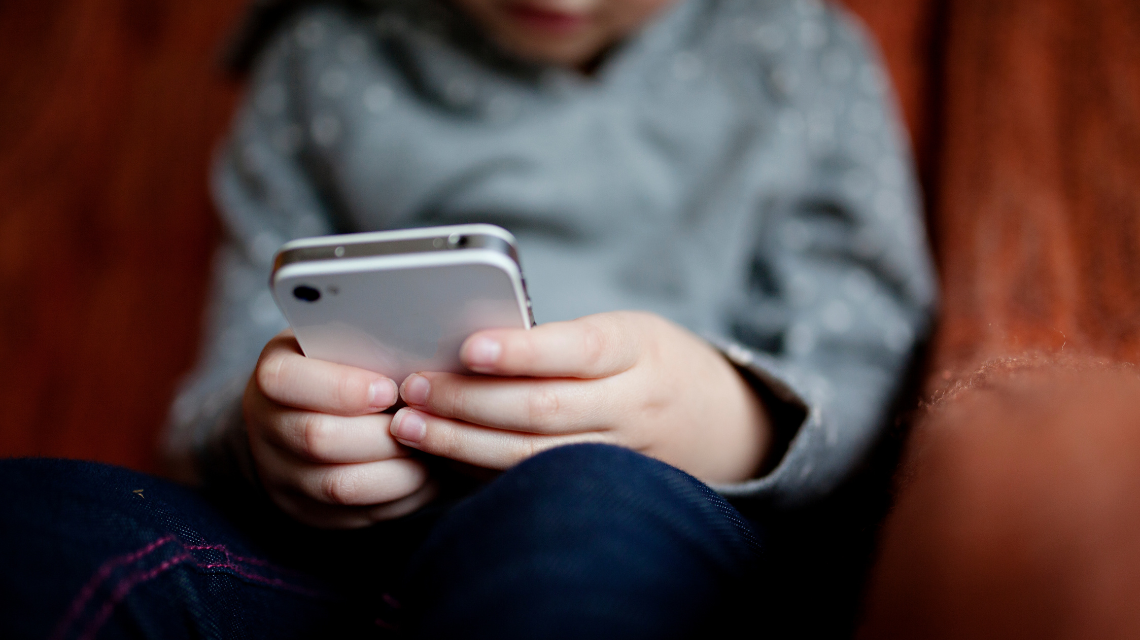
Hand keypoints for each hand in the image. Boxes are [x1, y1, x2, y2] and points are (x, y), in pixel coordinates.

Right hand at [243, 330, 436, 528]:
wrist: (319, 413)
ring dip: (397, 470)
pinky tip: (428, 475)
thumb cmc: (350, 363)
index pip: (285, 380)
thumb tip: (419, 338)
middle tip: (423, 424)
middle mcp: (265, 426)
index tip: (389, 389)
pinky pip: (356, 515)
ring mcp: (282, 475)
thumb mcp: (348, 337)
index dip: (341, 387)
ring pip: (340, 486)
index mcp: (274, 372)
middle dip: (381, 434)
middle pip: (318, 439)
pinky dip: (400, 497)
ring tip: (432, 450)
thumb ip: (369, 338)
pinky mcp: (309, 511)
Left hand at [390, 312, 770, 483]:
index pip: (578, 349)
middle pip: (544, 409)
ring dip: (463, 444)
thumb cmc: (647, 360)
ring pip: (534, 455)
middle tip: (413, 388)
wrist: (719, 422)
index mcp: (638, 349)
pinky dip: (483, 471)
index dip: (522, 351)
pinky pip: (535, 479)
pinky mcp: (602, 486)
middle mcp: (633, 405)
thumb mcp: (624, 332)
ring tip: (411, 426)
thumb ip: (561, 342)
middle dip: (469, 401)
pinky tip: (443, 457)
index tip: (468, 347)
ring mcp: (620, 453)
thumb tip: (465, 348)